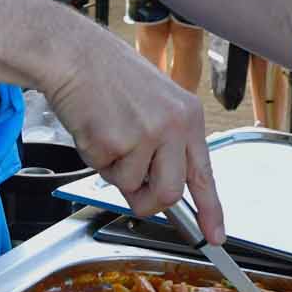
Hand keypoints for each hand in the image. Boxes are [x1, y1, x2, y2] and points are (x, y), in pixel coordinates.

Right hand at [44, 28, 223, 242]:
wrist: (76, 54)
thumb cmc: (110, 78)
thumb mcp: (156, 104)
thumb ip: (166, 144)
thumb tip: (163, 188)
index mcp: (188, 116)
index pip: (205, 174)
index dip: (211, 210)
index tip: (216, 236)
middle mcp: (174, 126)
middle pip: (171, 193)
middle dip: (149, 201)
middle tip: (132, 187)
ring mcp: (146, 134)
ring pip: (134, 187)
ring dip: (116, 173)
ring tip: (109, 137)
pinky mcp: (116, 141)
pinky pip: (105, 173)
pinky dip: (96, 159)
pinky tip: (94, 129)